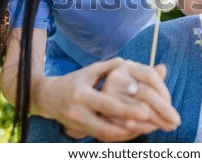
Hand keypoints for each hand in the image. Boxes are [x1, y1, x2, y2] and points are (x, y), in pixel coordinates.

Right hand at [33, 58, 178, 141]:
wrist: (50, 98)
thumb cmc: (75, 80)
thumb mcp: (90, 70)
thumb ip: (110, 66)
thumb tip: (130, 63)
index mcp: (81, 93)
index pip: (106, 103)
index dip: (126, 107)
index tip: (146, 107)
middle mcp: (78, 111)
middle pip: (107, 124)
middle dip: (131, 125)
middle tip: (151, 121)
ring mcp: (79, 124)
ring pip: (106, 135)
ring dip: (128, 134)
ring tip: (148, 128)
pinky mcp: (81, 132)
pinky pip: (103, 138)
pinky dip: (120, 136)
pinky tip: (135, 130)